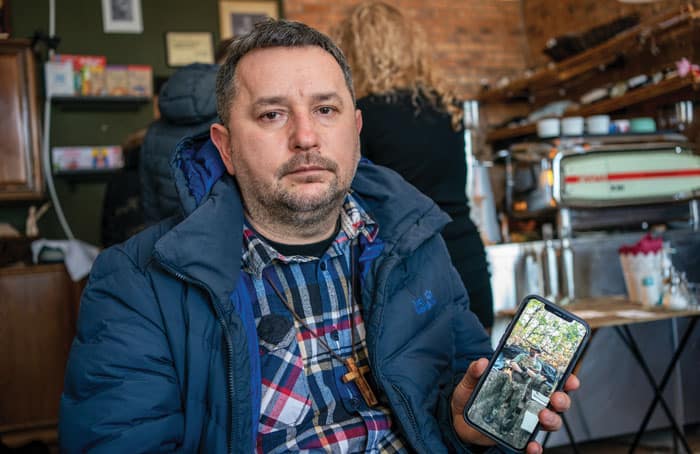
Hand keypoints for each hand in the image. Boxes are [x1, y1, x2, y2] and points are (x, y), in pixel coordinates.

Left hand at [450, 358, 580, 453]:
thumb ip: (475, 371)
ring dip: (552, 419)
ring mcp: (526, 420)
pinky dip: (535, 447)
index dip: (565, 380)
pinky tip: (532, 445)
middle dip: (562, 400)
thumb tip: (483, 362)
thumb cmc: (470, 397)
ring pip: (550, 422)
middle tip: (556, 398)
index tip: (571, 378)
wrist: (458, 419)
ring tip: (543, 415)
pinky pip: (532, 445)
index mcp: (524, 385)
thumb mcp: (470, 381)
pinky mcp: (518, 437)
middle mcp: (530, 402)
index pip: (550, 381)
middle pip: (556, 402)